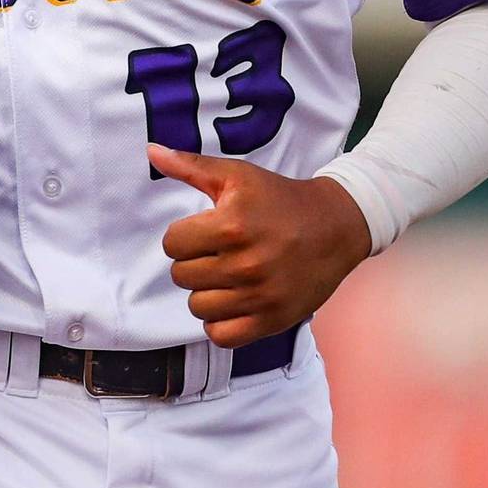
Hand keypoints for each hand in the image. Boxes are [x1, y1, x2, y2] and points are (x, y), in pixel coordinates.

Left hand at [148, 144, 370, 348]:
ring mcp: (260, 296)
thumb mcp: (237, 175)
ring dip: (206, 292)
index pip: (172, 244)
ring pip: (197, 307)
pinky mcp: (272, 320)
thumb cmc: (281, 199)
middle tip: (218, 253)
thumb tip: (151, 151)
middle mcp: (246, 263)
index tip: (203, 232)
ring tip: (227, 276)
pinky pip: (221, 335)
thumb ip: (190, 166)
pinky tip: (233, 301)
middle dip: (194, 262)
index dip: (183, 236)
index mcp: (232, 226)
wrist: (336, 226)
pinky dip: (220, 322)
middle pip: (181, 276)